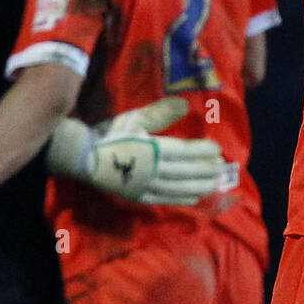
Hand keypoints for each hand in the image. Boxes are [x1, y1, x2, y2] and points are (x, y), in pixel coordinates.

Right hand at [48, 97, 225, 204]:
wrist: (82, 157)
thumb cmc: (109, 135)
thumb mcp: (134, 119)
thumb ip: (160, 113)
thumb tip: (185, 104)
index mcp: (151, 149)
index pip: (183, 152)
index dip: (201, 151)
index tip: (217, 150)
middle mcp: (151, 170)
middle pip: (184, 171)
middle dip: (205, 170)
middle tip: (221, 168)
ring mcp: (145, 186)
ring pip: (177, 187)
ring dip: (198, 185)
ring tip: (213, 184)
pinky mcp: (138, 196)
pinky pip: (164, 199)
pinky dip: (180, 198)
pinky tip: (194, 197)